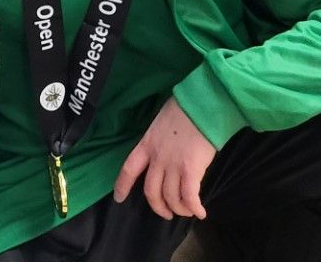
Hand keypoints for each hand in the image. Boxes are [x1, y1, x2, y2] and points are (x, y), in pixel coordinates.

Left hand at [114, 98, 215, 219]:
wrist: (200, 106)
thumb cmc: (183, 109)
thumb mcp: (160, 123)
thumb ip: (158, 140)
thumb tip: (164, 150)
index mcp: (146, 144)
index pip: (128, 169)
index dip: (122, 186)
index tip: (119, 198)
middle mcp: (157, 158)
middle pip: (151, 191)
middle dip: (158, 207)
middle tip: (166, 214)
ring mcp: (173, 165)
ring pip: (171, 197)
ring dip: (179, 209)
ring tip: (187, 211)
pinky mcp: (191, 170)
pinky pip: (189, 197)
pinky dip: (194, 208)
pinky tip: (200, 213)